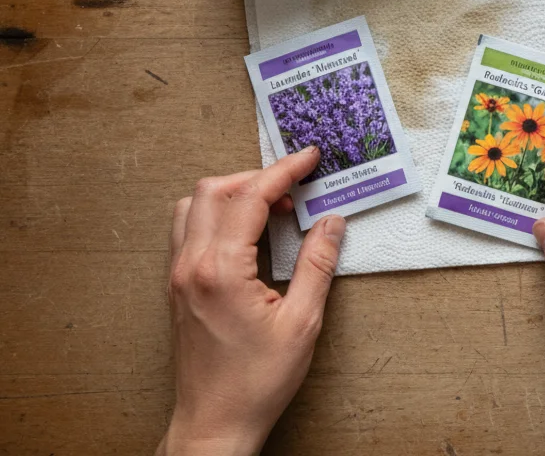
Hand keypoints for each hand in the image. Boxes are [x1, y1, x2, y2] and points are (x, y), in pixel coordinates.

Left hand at [158, 147, 345, 455]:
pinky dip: (217, 217)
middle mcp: (190, 266)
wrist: (215, 422)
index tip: (308, 159)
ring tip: (271, 207)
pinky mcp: (176, 288)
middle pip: (212, 191)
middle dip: (256, 178)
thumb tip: (331, 223)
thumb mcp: (302, 322)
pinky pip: (188, 231)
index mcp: (220, 271)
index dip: (283, 172)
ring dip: (232, 195)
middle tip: (295, 186)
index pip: (249, 198)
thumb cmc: (255, 382)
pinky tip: (248, 233)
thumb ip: (317, 264)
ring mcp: (178, 276)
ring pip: (192, 207)